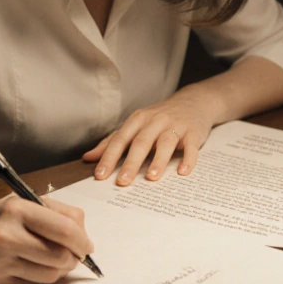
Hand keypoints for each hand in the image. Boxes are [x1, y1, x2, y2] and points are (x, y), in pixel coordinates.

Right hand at [0, 194, 92, 283]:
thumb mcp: (25, 202)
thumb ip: (58, 214)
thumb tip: (84, 238)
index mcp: (17, 210)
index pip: (64, 229)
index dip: (82, 241)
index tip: (87, 245)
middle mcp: (6, 236)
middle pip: (60, 256)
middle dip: (75, 258)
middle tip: (75, 254)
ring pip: (50, 275)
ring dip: (61, 269)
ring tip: (57, 259)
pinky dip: (44, 278)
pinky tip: (40, 267)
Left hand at [82, 86, 221, 185]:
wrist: (194, 101)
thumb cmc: (160, 118)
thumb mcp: (136, 125)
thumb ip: (113, 141)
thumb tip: (88, 158)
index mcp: (138, 119)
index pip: (120, 139)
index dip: (109, 157)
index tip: (100, 175)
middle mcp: (155, 121)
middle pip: (141, 142)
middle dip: (131, 163)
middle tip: (122, 182)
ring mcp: (176, 125)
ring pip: (165, 142)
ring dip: (158, 160)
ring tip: (152, 177)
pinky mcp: (193, 132)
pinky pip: (191, 146)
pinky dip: (188, 159)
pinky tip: (182, 172)